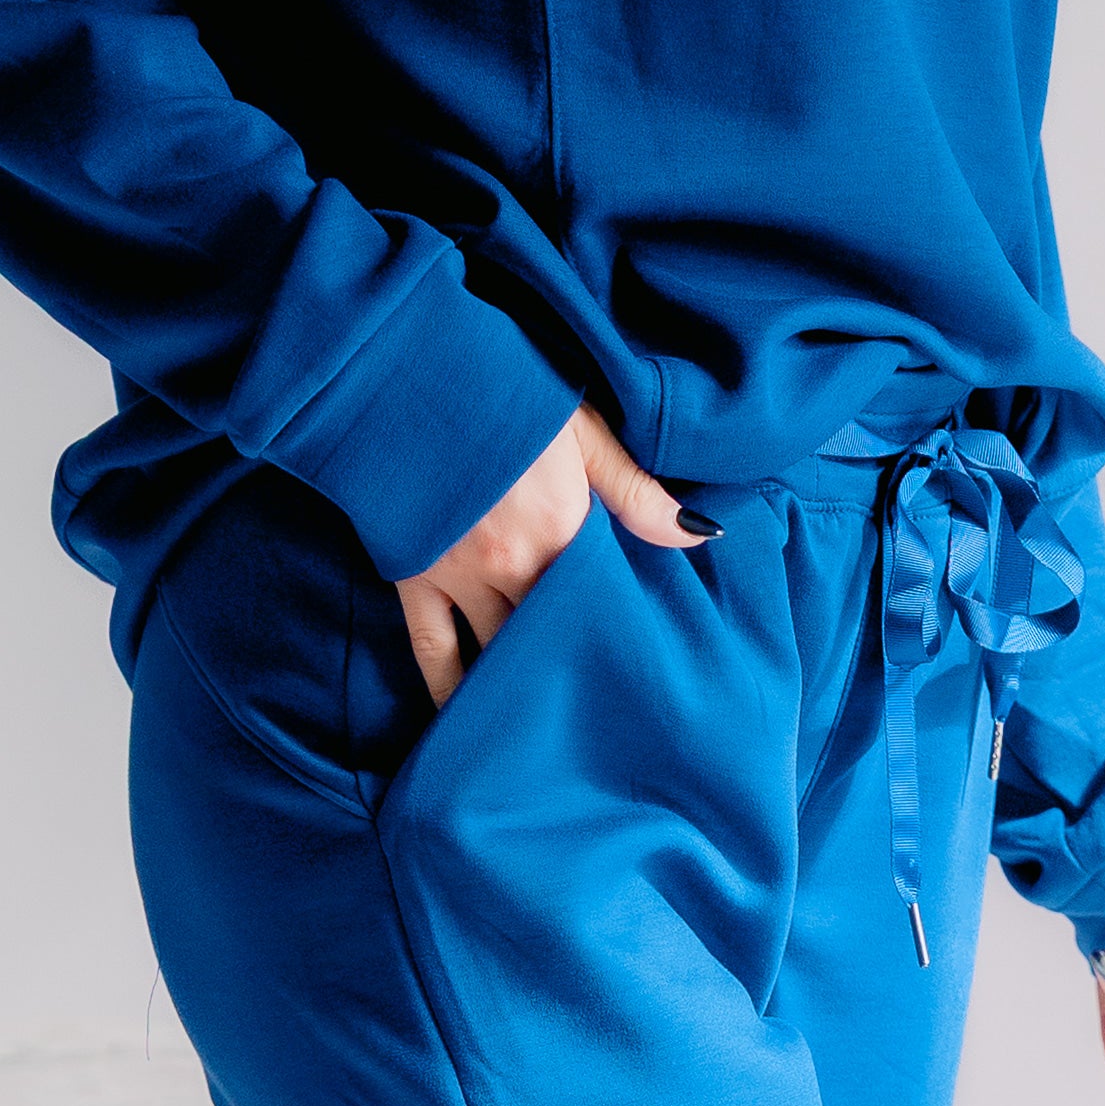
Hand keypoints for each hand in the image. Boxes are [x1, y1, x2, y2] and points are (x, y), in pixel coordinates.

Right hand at [396, 408, 714, 710]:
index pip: (604, 604)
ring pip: (500, 654)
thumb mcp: (580, 430)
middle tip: (604, 719)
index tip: (646, 670)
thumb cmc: (498, 389)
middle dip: (577, 673)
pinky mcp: (413, 580)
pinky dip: (448, 690)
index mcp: (562, 531)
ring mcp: (459, 578)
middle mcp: (513, 567)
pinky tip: (465, 723)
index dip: (624, 636)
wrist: (401, 369)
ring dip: (523, 691)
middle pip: (555, 638)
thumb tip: (702, 536)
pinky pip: (432, 651)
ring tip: (547, 736)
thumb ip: (638, 492)